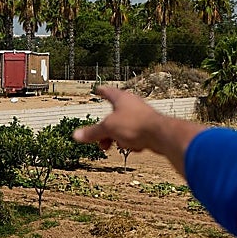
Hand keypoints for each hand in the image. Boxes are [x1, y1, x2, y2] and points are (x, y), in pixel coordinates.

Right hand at [73, 86, 203, 175]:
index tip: (97, 89)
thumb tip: (75, 135)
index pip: (108, 91)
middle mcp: (132, 104)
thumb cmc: (135, 125)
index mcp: (121, 98)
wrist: (162, 135)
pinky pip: (134, 135)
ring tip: (117, 146)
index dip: (101, 91)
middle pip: (113, 115)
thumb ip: (92, 133)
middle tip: (100, 142)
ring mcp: (141, 115)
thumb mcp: (108, 129)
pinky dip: (131, 142)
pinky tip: (135, 148)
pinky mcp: (149, 128)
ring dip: (118, 138)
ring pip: (123, 127)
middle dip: (105, 130)